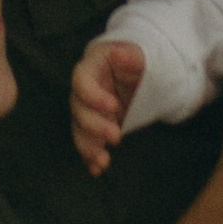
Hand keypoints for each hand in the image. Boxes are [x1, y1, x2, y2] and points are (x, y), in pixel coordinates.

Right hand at [71, 38, 142, 177]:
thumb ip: (131, 56)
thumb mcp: (140, 55)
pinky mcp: (95, 125)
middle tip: (116, 137)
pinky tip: (96, 169)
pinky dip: (90, 156)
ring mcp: (88, 109)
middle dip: (94, 126)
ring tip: (102, 161)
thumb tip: (119, 54)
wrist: (143, 73)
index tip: (114, 106)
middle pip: (79, 108)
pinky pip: (87, 141)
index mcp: (92, 66)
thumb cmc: (140, 60)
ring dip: (88, 146)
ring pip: (79, 129)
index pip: (81, 80)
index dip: (93, 96)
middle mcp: (85, 89)